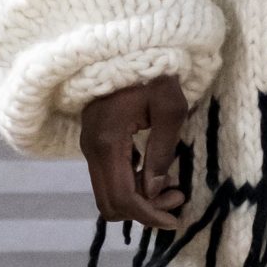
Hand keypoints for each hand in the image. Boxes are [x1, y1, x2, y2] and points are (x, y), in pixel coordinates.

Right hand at [79, 76, 189, 228]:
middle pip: (110, 203)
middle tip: (177, 199)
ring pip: (108, 194)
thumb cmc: (153, 73)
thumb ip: (162, 149)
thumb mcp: (169, 107)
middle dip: (144, 211)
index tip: (175, 219)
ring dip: (139, 201)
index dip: (148, 215)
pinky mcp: (95, 143)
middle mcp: (91, 149)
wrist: (127, 48)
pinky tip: (157, 176)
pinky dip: (132, 187)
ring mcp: (90, 147)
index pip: (122, 197)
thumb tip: (156, 189)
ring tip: (173, 189)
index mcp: (107, 142)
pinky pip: (109, 178)